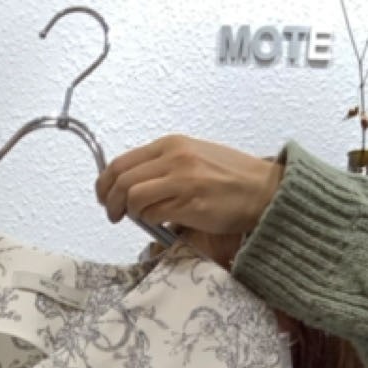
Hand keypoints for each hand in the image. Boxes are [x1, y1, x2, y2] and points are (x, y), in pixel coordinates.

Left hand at [97, 138, 282, 264]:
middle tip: (113, 215)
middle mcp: (174, 158)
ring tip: (136, 220)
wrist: (262, 190)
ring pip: (133, 197)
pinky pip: (153, 215)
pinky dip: (149, 222)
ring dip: (128, 213)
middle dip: (110, 202)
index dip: (105, 183)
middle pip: (121, 180)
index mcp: (171, 144)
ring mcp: (182, 180)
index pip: (122, 162)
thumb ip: (162, 167)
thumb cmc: (229, 178)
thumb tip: (129, 188)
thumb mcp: (192, 158)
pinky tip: (158, 222)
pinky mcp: (190, 204)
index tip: (105, 197)